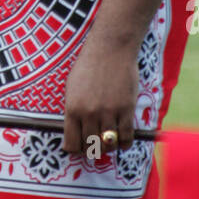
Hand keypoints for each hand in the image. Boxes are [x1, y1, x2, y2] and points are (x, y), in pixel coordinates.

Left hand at [63, 34, 139, 156]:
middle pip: (91, 147)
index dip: (76, 150)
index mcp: (72, 109)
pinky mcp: (126, 109)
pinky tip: (123, 141)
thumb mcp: (72, 88)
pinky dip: (125, 143)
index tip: (80, 147)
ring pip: (108, 144)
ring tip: (110, 141)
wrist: (110, 48)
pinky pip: (126, 137)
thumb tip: (74, 132)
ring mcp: (108, 112)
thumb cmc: (89, 66)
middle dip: (93, 150)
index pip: (72, 144)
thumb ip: (73, 111)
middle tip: (97, 145)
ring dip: (109, 147)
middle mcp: (89, 113)